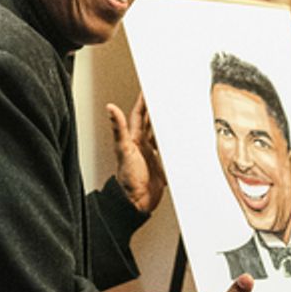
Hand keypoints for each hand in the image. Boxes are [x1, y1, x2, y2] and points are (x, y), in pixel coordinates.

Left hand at [108, 94, 165, 214]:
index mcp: (134, 139)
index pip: (139, 115)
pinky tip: (180, 144)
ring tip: (176, 117)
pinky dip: (174, 147)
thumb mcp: (124, 150)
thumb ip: (118, 129)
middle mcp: (143, 145)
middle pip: (151, 123)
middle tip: (166, 98)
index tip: (149, 89)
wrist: (136, 202)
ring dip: (167, 127)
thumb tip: (110, 108)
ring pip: (161, 136)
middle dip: (157, 111)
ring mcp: (152, 155)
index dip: (144, 102)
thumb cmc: (127, 179)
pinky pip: (169, 152)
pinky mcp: (161, 166)